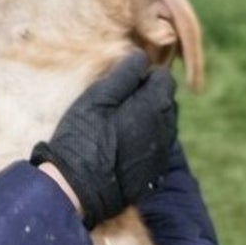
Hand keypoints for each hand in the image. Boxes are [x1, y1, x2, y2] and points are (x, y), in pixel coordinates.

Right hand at [31, 52, 176, 228]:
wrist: (78, 188)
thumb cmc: (85, 138)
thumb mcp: (98, 98)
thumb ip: (124, 74)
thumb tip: (141, 57)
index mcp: (156, 105)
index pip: (164, 77)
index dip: (144, 75)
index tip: (122, 82)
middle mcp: (166, 128)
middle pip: (166, 100)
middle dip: (148, 96)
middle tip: (118, 102)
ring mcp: (161, 152)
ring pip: (163, 124)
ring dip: (147, 118)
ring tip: (118, 124)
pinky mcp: (153, 172)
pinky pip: (156, 146)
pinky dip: (144, 140)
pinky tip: (121, 145)